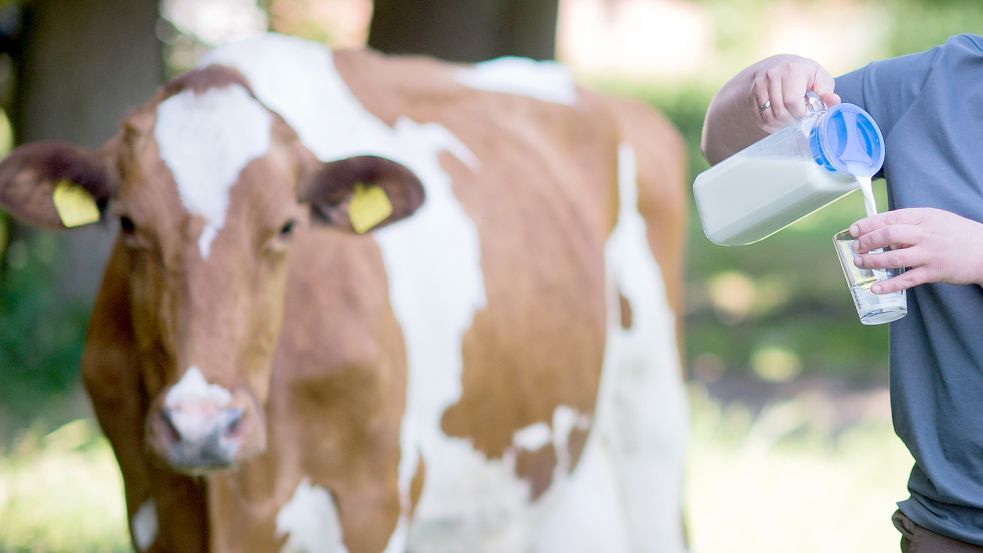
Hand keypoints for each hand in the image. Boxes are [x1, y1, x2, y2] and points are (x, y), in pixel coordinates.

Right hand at [750, 55, 840, 132]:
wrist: (780, 65)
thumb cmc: (805, 75)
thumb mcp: (820, 79)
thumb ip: (827, 92)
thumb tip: (834, 102)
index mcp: (793, 69)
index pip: (792, 101)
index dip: (800, 114)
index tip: (805, 115)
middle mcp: (773, 74)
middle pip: (779, 110)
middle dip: (790, 121)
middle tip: (797, 121)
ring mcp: (760, 83)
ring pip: (767, 116)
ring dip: (779, 125)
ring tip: (788, 123)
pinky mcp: (751, 92)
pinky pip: (759, 117)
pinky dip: (769, 124)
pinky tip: (778, 122)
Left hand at [851, 208, 982, 292]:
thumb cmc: (957, 233)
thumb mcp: (935, 219)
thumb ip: (911, 224)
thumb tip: (884, 233)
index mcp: (923, 217)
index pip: (889, 218)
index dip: (868, 224)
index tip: (854, 230)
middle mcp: (925, 234)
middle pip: (888, 235)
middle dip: (867, 241)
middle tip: (856, 247)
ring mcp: (929, 254)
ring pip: (894, 257)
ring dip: (872, 261)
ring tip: (859, 262)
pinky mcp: (933, 273)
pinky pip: (907, 279)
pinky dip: (889, 285)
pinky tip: (875, 288)